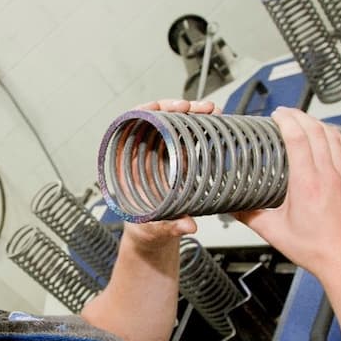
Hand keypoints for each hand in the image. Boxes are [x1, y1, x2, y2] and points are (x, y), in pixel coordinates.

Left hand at [121, 98, 212, 246]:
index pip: (129, 126)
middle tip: (195, 107)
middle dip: (176, 108)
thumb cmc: (144, 226)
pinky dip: (201, 126)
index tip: (162, 108)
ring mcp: (160, 152)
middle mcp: (142, 153)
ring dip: (193, 113)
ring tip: (212, 111)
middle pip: (155, 119)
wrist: (153, 232)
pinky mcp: (176, 155)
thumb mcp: (155, 226)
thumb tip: (189, 226)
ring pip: (174, 123)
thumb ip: (170, 224)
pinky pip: (186, 134)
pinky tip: (214, 121)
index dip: (145, 112)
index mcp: (126, 164)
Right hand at [234, 107, 340, 281]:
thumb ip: (249, 216)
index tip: (277, 115)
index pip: (298, 138)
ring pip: (334, 136)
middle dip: (300, 116)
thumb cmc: (317, 250)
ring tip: (304, 120)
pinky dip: (336, 136)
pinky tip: (329, 135)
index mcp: (307, 184)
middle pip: (316, 131)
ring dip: (318, 123)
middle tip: (285, 113)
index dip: (287, 121)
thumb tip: (232, 206)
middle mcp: (329, 176)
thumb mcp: (273, 233)